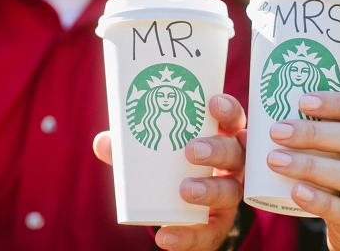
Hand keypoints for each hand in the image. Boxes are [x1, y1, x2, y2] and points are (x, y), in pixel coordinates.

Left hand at [93, 94, 246, 250]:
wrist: (185, 210)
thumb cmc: (172, 166)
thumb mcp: (154, 153)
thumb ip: (131, 148)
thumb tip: (104, 142)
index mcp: (222, 138)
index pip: (234, 119)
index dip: (228, 110)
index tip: (212, 103)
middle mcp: (232, 165)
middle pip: (236, 153)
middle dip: (217, 149)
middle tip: (191, 150)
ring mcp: (228, 195)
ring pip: (231, 191)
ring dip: (210, 189)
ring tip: (185, 190)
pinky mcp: (218, 225)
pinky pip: (210, 233)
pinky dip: (188, 236)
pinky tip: (166, 236)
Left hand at [266, 92, 339, 250]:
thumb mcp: (338, 154)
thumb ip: (307, 137)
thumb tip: (244, 131)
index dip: (338, 102)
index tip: (302, 100)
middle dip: (316, 132)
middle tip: (277, 131)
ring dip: (311, 165)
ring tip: (275, 160)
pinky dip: (319, 200)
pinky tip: (295, 191)